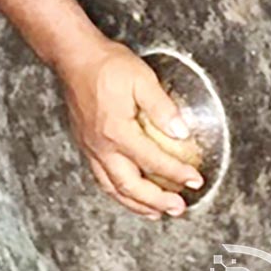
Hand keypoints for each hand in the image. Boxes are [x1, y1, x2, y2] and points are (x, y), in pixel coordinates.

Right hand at [55, 37, 203, 218]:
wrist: (75, 58)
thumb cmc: (107, 66)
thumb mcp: (143, 79)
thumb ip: (163, 108)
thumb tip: (181, 132)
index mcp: (117, 132)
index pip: (153, 161)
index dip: (177, 173)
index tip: (195, 180)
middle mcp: (101, 146)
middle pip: (130, 186)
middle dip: (156, 200)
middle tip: (178, 208)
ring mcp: (90, 148)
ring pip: (112, 187)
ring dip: (136, 204)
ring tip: (155, 212)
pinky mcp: (85, 145)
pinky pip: (101, 178)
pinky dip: (117, 192)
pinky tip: (127, 193)